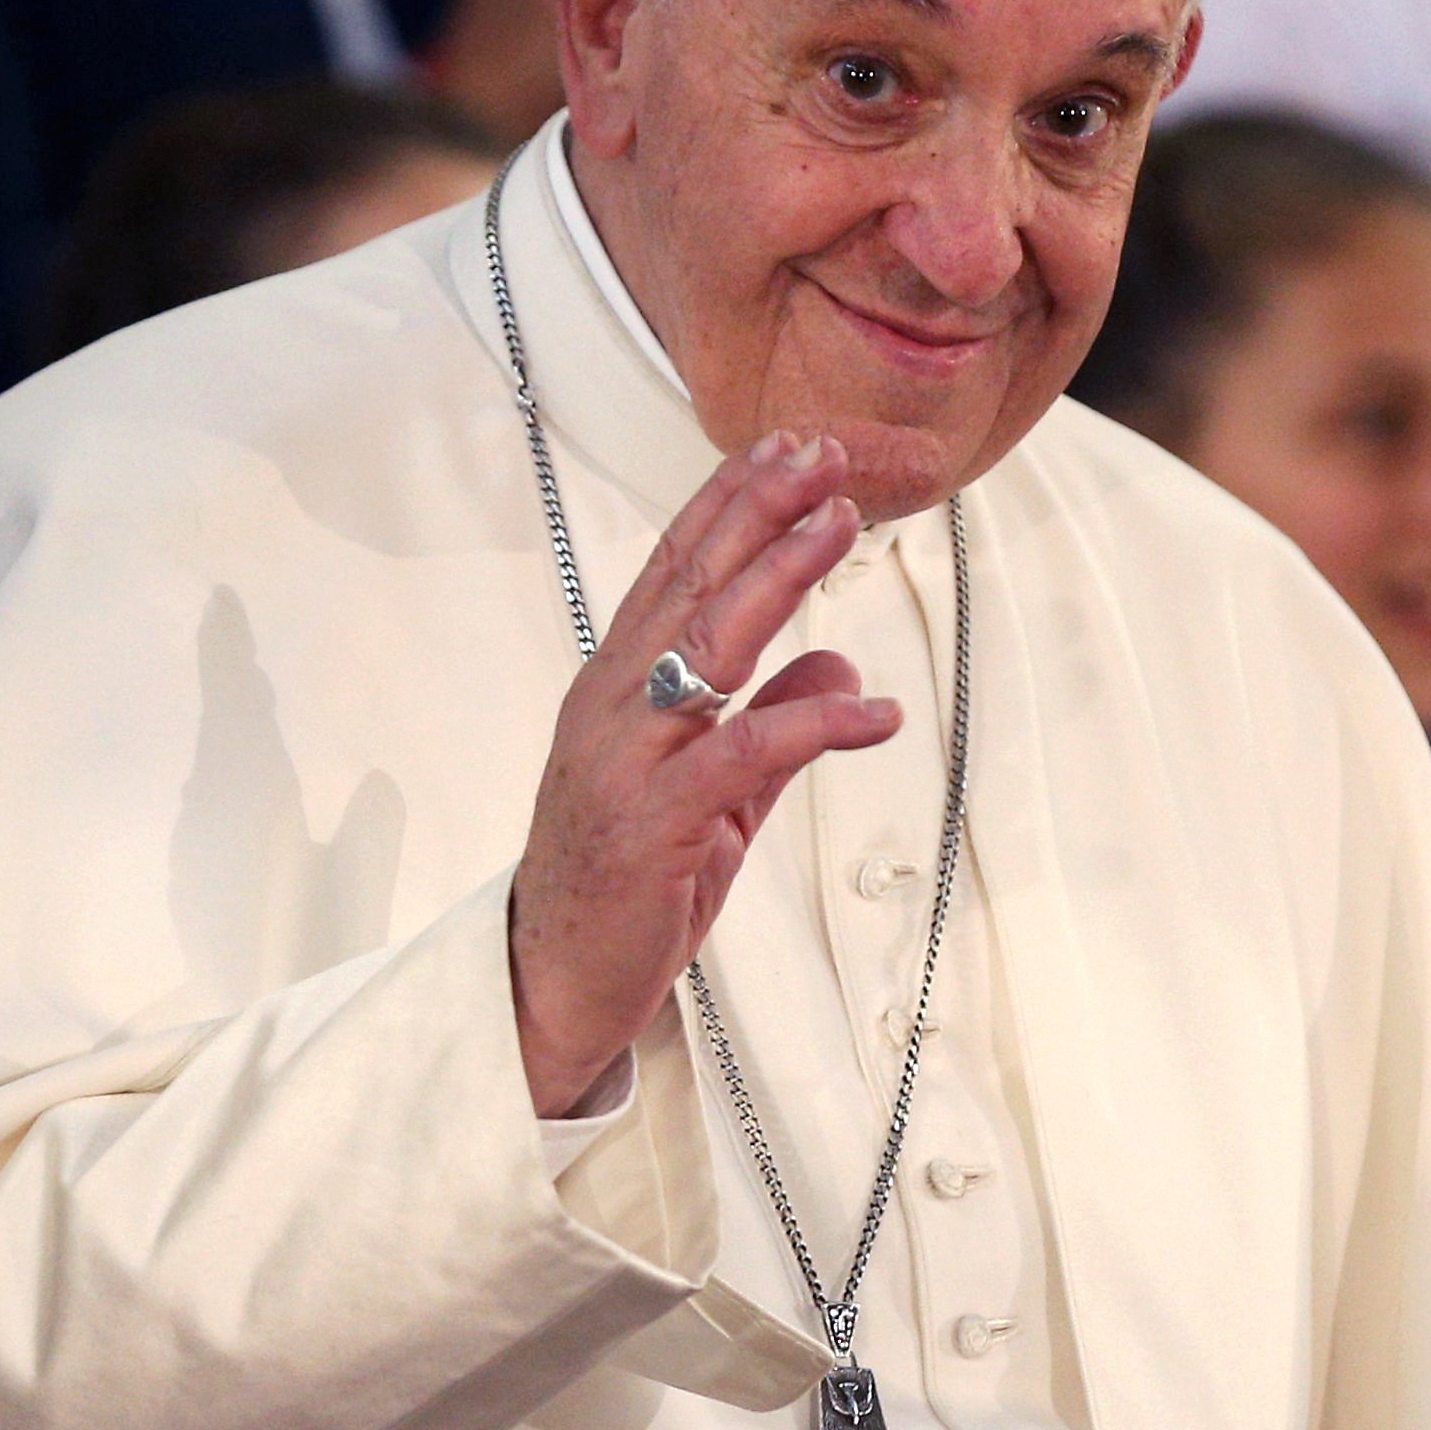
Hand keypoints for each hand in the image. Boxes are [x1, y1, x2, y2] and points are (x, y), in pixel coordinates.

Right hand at [508, 434, 902, 1115]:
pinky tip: (875, 712)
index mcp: (616, 688)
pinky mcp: (656, 819)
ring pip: (709, 642)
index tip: (783, 447)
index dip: (729, 504)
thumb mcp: (715, 796)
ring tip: (839, 522)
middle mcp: (612, 706)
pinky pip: (745, 752)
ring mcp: (627, 758)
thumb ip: (772, 727)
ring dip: (778, 574)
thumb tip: (838, 668)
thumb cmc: (623, 886)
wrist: (555, 981)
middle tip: (818, 452)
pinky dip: (817, 725)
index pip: (673, 571)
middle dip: (758, 510)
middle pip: (690, 584)